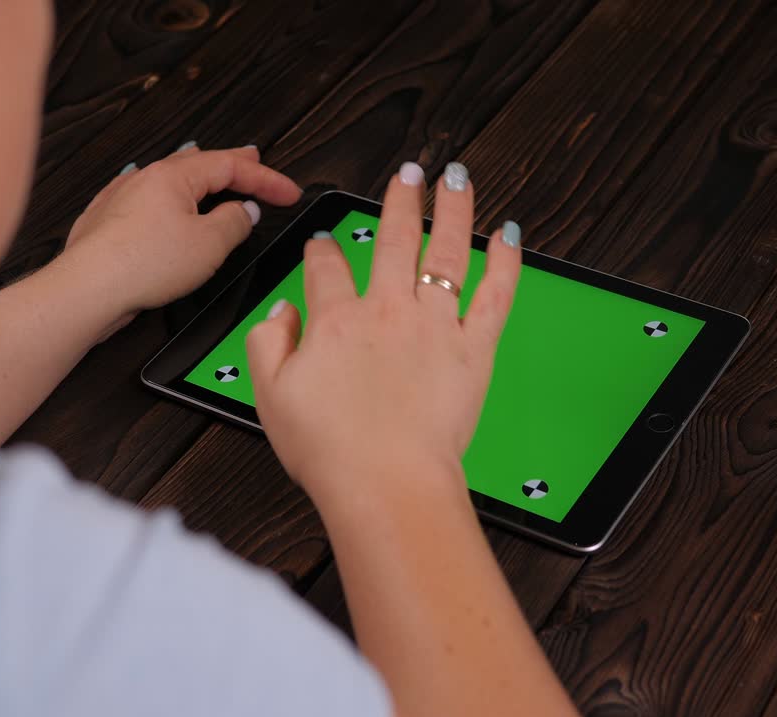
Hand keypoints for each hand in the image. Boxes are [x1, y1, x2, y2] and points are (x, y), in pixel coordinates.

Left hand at [55, 145, 302, 336]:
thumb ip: (235, 223)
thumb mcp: (210, 245)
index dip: (266, 179)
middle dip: (231, 165)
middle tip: (253, 160)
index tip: (288, 192)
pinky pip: (145, 198)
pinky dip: (166, 198)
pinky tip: (161, 200)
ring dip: (198, 179)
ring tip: (213, 176)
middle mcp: (146, 178)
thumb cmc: (141, 264)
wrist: (89, 287)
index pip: (232, 166)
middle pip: (199, 163)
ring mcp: (123, 197)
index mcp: (174, 175)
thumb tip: (244, 212)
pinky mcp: (107, 220)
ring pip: (170, 178)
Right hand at [246, 162, 521, 503]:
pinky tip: (508, 235)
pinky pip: (495, 294)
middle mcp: (387, 311)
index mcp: (336, 320)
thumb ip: (268, 343)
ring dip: (452, 208)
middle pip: (395, 238)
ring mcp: (434, 325)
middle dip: (400, 199)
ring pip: (446, 250)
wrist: (386, 482)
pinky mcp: (473, 349)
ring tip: (457, 177)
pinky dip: (505, 262)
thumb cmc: (332, 450)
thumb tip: (279, 314)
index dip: (322, 250)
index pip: (326, 268)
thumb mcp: (270, 396)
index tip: (323, 245)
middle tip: (408, 173)